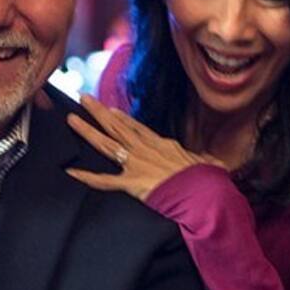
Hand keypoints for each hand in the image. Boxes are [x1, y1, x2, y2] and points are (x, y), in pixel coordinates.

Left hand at [66, 94, 224, 201]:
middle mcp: (146, 149)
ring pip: (107, 143)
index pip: (138, 128)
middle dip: (98, 112)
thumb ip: (208, 163)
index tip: (111, 110)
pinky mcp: (132, 182)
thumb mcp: (210, 166)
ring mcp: (137, 164)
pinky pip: (104, 180)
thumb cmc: (208, 180)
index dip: (123, 118)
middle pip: (117, 127)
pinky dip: (86, 177)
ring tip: (71, 119)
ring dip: (87, 131)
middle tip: (82, 98)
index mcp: (162, 145)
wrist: (204, 192)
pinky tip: (71, 172)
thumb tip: (218, 165)